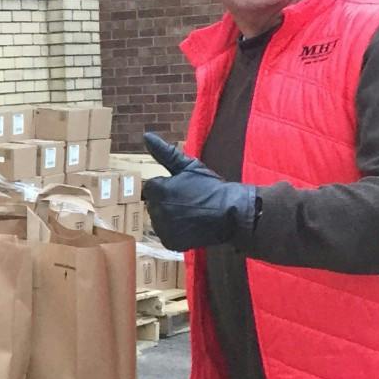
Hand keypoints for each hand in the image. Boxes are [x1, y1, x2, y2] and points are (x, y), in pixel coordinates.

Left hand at [141, 132, 259, 251]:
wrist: (232, 213)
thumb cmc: (211, 187)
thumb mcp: (189, 166)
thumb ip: (165, 152)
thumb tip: (146, 135)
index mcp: (159, 190)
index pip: (152, 187)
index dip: (169, 187)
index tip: (186, 189)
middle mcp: (157, 210)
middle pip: (154, 204)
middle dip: (168, 202)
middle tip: (190, 201)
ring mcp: (163, 229)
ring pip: (159, 220)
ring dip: (171, 217)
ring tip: (192, 214)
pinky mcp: (170, 243)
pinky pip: (167, 235)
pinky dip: (176, 233)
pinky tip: (191, 226)